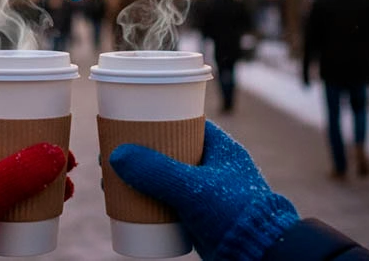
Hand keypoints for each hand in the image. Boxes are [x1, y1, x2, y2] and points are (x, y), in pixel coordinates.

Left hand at [0, 118, 71, 260]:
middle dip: (38, 155)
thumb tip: (56, 154)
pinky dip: (28, 203)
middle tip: (66, 161)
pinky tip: (46, 209)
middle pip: (6, 150)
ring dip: (39, 181)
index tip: (45, 125)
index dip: (18, 121)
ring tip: (66, 190)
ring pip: (10, 178)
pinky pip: (6, 202)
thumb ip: (17, 173)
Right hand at [110, 121, 298, 260]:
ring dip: (138, 177)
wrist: (258, 252)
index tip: (126, 122)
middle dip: (138, 152)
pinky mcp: (198, 213)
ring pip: (163, 176)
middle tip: (110, 153)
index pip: (182, 122)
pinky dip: (147, 200)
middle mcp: (212, 164)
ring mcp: (204, 190)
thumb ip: (156, 171)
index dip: (153, 120)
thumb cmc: (234, 212)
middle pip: (166, 149)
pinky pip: (166, 200)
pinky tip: (126, 203)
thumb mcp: (192, 187)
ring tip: (111, 180)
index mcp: (219, 146)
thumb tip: (116, 156)